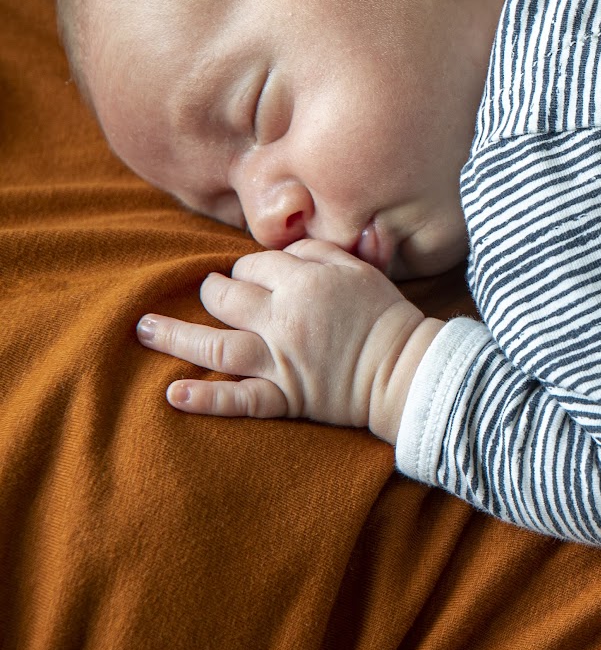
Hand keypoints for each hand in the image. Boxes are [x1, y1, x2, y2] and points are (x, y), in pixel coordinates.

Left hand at [134, 239, 442, 442]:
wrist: (407, 369)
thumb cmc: (386, 316)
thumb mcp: (361, 268)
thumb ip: (319, 251)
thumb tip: (284, 249)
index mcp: (304, 283)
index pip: (253, 264)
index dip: (250, 267)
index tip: (256, 275)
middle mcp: (284, 319)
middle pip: (226, 297)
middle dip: (213, 291)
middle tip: (210, 293)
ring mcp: (280, 361)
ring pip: (215, 346)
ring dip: (174, 337)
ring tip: (143, 329)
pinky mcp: (285, 396)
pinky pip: (240, 399)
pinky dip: (206, 399)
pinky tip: (173, 393)